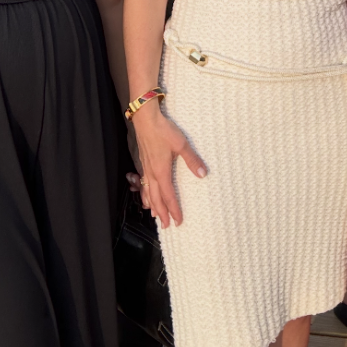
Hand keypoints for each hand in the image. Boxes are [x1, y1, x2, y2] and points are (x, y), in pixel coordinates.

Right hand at [132, 108, 206, 228]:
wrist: (145, 119)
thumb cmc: (163, 131)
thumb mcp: (181, 144)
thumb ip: (192, 159)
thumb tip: (202, 174)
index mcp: (161, 172)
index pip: (169, 196)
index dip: (174, 210)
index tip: (178, 221)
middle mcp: (152, 173)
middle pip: (157, 199)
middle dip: (162, 213)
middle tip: (167, 226)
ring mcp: (146, 168)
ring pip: (149, 192)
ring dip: (153, 205)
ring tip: (156, 216)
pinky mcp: (144, 162)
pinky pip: (144, 184)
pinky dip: (146, 194)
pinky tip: (146, 195)